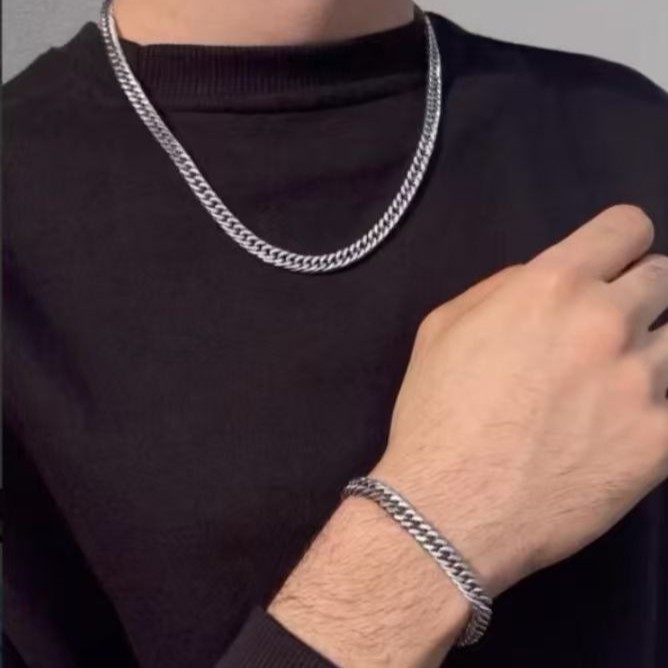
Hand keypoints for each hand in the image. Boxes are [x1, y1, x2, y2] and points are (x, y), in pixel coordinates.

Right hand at [268, 204, 667, 666]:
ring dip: (649, 354)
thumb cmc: (436, 415)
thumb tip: (539, 279)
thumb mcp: (441, 328)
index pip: (627, 227)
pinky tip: (628, 420)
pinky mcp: (662, 440)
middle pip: (663, 278)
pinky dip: (658, 403)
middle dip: (637, 297)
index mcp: (552, 286)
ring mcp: (641, 381)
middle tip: (604, 335)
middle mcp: (607, 321)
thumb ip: (499, 288)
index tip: (612, 266)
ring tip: (614, 387)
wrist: (452, 509)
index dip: (621, 244)